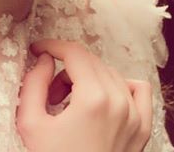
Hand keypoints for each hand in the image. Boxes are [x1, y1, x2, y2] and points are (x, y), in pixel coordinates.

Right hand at [15, 38, 152, 151]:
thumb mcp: (30, 123)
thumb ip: (34, 83)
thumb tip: (45, 60)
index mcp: (94, 99)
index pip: (74, 53)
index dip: (52, 45)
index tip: (38, 50)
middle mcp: (120, 103)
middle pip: (90, 62)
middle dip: (65, 68)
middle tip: (49, 92)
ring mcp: (135, 116)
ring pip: (110, 73)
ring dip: (87, 78)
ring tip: (70, 103)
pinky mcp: (142, 129)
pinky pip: (138, 89)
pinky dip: (120, 86)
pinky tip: (101, 100)